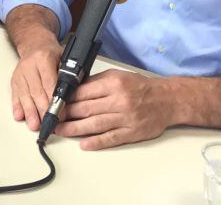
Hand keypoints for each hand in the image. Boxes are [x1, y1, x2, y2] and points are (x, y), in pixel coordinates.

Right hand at [10, 40, 61, 131]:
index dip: (54, 100)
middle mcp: (29, 66)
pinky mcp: (14, 80)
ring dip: (30, 112)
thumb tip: (71, 96)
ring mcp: (20, 74)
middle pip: (36, 91)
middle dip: (42, 110)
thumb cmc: (51, 53)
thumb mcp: (63, 58)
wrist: (34, 44)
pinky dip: (17, 107)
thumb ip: (66, 74)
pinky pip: (15, 95)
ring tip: (34, 125)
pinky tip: (20, 116)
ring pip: (25, 95)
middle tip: (48, 124)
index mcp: (44, 59)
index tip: (60, 114)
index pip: (49, 83)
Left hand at [55, 69, 175, 149]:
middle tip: (53, 118)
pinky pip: (111, 138)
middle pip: (86, 109)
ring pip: (95, 125)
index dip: (67, 99)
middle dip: (66, 114)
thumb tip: (75, 88)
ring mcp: (125, 118)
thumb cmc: (141, 87)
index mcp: (113, 84)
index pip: (84, 92)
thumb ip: (97, 82)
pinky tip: (84, 144)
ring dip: (75, 129)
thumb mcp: (118, 76)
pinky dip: (96, 142)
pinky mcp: (132, 132)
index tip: (55, 102)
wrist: (167, 100)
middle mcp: (119, 101)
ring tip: (61, 131)